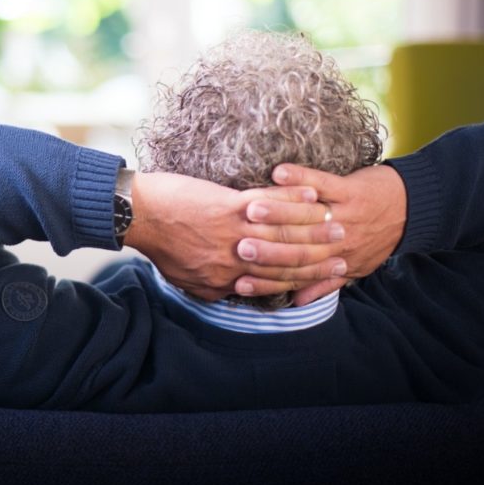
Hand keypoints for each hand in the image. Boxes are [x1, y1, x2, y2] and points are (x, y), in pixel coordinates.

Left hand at [123, 172, 346, 301]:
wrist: (137, 216)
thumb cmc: (160, 246)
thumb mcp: (188, 280)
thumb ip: (216, 287)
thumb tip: (235, 292)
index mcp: (227, 279)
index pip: (276, 282)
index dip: (306, 278)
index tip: (329, 272)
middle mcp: (236, 260)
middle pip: (288, 260)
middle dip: (320, 254)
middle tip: (345, 246)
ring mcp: (233, 233)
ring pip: (283, 233)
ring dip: (314, 226)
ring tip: (336, 219)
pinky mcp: (228, 206)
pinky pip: (269, 204)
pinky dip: (292, 198)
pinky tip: (311, 192)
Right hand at [234, 163, 406, 305]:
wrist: (414, 210)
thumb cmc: (379, 239)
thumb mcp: (355, 269)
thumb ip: (323, 284)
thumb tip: (295, 302)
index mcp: (336, 262)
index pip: (296, 274)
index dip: (266, 279)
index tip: (238, 280)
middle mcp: (339, 243)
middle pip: (298, 247)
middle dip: (266, 248)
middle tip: (238, 247)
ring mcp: (344, 215)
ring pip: (306, 217)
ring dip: (278, 212)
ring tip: (250, 210)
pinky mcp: (351, 190)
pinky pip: (323, 183)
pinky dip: (301, 177)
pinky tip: (278, 173)